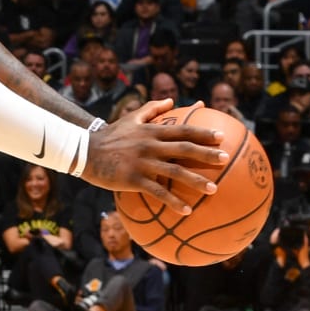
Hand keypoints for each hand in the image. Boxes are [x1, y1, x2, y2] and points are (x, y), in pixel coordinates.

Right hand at [83, 99, 224, 212]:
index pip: (182, 130)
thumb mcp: (130, 118)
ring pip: (174, 172)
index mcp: (151, 131)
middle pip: (184, 149)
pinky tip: (187, 211)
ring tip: (214, 189)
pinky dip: (173, 201)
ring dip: (196, 180)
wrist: (84, 151)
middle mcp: (150, 145)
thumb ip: (152, 108)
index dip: (203, 133)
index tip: (222, 137)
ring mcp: (142, 163)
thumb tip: (172, 100)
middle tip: (225, 159)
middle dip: (206, 154)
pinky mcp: (133, 179)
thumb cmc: (110, 135)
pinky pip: (157, 192)